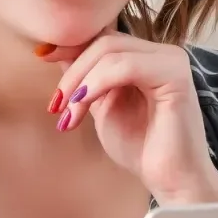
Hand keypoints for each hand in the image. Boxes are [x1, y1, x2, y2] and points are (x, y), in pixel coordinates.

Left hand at [42, 32, 217, 204]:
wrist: (170, 181)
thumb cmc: (141, 148)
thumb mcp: (103, 106)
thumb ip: (87, 79)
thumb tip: (55, 50)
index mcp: (148, 57)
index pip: (104, 36)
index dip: (72, 44)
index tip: (42, 56)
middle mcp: (163, 53)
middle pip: (104, 40)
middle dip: (72, 70)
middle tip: (56, 104)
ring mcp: (172, 61)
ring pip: (111, 50)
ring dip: (80, 81)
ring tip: (68, 114)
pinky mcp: (175, 76)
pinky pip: (125, 66)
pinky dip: (97, 83)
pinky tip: (82, 105)